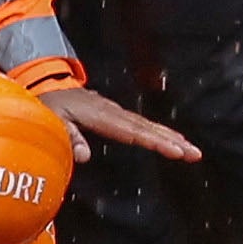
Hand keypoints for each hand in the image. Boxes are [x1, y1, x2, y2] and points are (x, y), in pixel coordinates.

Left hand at [48, 81, 201, 166]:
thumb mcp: (51, 122)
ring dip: (171, 137)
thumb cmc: (49, 107)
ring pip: (147, 126)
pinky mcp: (116, 115)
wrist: (47, 87)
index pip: (132, 132)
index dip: (155, 141)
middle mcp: (113, 112)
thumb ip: (68, 137)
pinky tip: (172, 140)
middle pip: (146, 128)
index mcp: (100, 115)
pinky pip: (142, 125)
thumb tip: (84, 156)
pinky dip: (159, 132)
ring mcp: (116, 113)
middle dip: (172, 140)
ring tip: (191, 150)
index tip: (175, 151)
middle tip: (194, 154)